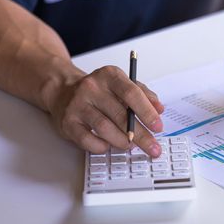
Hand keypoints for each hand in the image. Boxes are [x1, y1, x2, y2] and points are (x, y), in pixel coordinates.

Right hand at [47, 65, 164, 155]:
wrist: (63, 91)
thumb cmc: (99, 91)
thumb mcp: (122, 84)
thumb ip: (143, 94)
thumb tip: (159, 109)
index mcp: (109, 76)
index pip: (132, 93)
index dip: (147, 112)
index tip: (158, 127)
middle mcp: (92, 88)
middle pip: (121, 115)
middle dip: (141, 135)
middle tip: (153, 147)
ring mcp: (78, 105)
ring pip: (105, 129)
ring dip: (122, 141)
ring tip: (131, 145)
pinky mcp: (68, 122)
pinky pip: (88, 140)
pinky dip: (102, 146)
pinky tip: (109, 145)